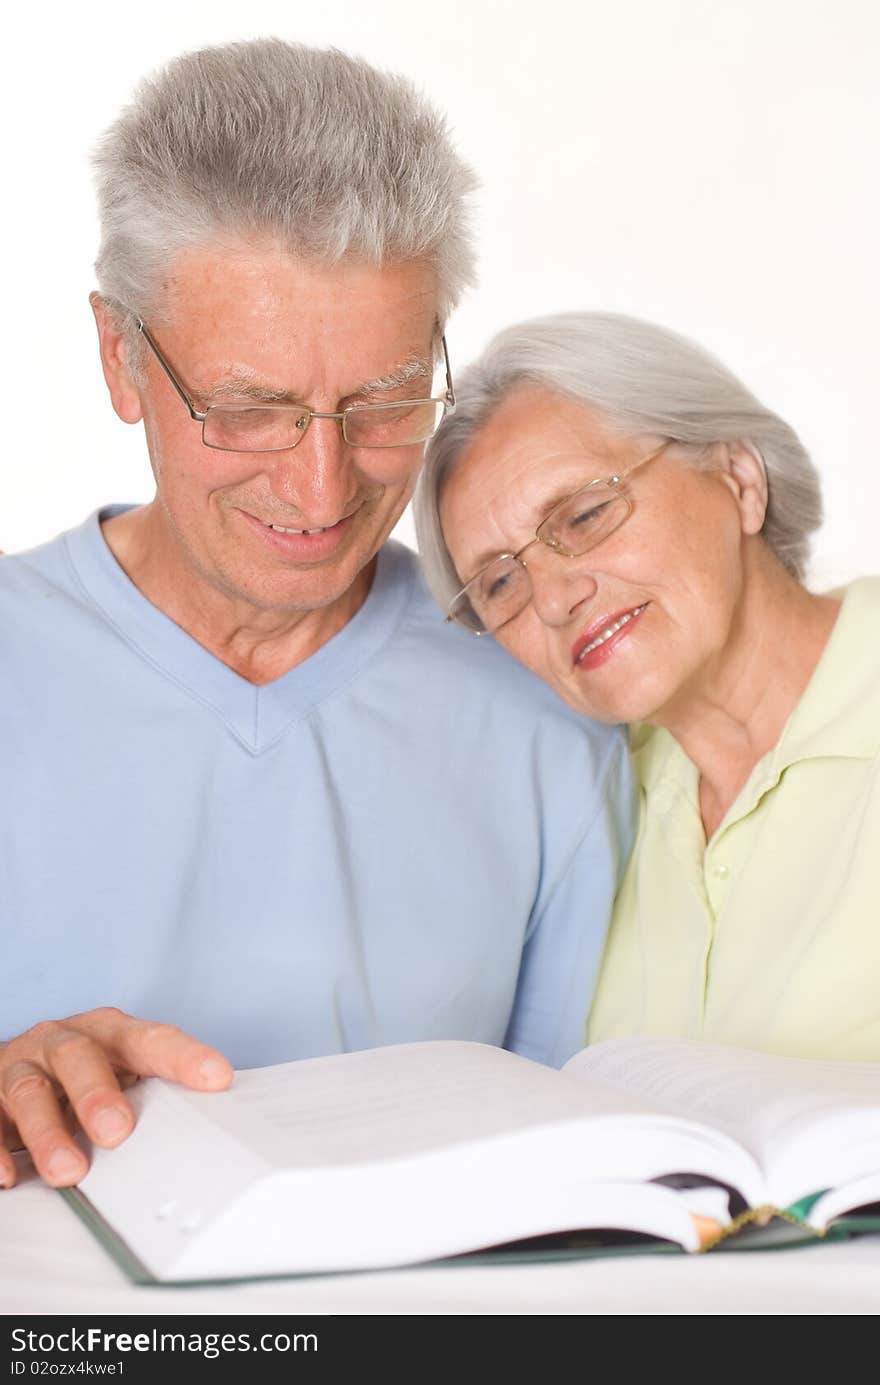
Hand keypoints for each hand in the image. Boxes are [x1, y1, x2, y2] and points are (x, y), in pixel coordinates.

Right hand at [0, 1007, 232, 1187]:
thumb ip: (151, 1090)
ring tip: (69, 1170)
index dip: (183, 1056)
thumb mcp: (118, 1071)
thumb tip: (206, 1120)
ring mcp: (21, 1066)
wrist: (13, 1064)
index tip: (216, 1077)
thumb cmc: (80, 1073)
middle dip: (97, 1093)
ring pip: (29, 1091)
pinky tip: (9, 1175)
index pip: (150, 1038)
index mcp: (107, 1031)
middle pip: (79, 1056)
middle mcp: (61, 1041)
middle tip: (118, 1133)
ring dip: (48, 1133)